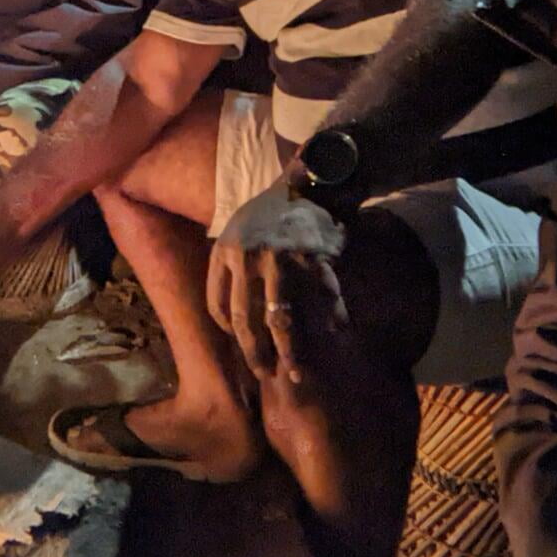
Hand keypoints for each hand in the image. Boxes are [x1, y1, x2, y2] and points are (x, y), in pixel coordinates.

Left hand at [206, 182, 347, 381]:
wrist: (296, 183)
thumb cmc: (260, 218)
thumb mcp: (231, 238)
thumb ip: (224, 274)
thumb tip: (226, 325)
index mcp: (228, 252)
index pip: (221, 306)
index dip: (231, 333)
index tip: (243, 348)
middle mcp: (252, 257)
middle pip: (248, 320)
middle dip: (255, 354)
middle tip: (264, 374)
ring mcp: (283, 257)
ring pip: (281, 317)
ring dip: (290, 349)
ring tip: (296, 371)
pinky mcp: (312, 254)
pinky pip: (321, 294)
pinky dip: (330, 315)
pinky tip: (334, 332)